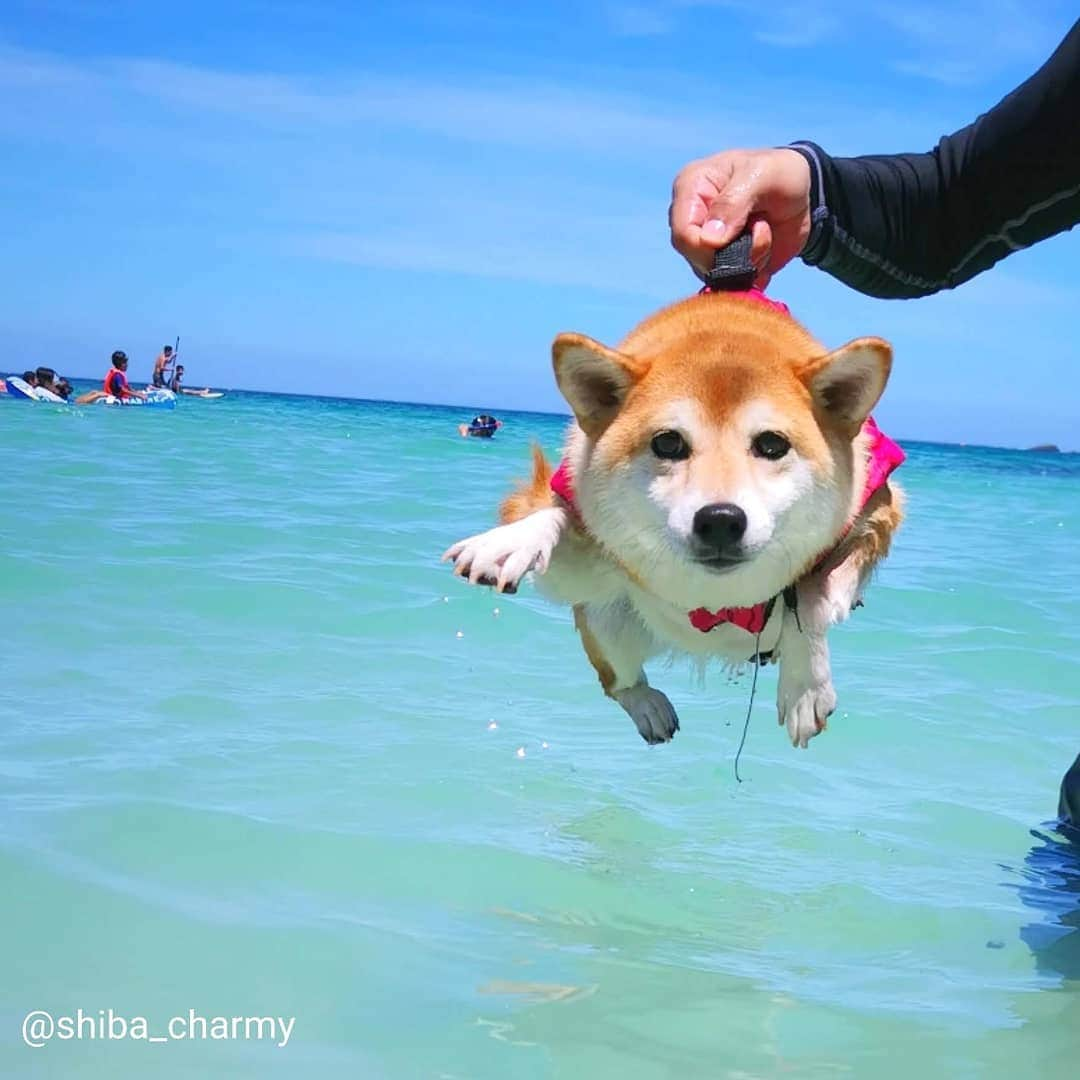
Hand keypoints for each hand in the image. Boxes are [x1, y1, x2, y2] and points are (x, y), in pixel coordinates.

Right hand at [669, 148, 811, 287]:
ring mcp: (706, 246)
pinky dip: (756, 272)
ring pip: (717, 274)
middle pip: (697, 258)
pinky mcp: (725, 264)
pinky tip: (766, 249)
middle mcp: (693, 220)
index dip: (709, 244)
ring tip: (765, 231)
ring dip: (751, 260)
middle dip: (736, 252)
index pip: (683, 233)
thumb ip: (733, 203)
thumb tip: (709, 240)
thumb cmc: (778, 172)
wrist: (803, 192)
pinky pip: (734, 283)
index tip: (742, 231)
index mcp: (690, 189)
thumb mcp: (762, 175)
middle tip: (762, 226)